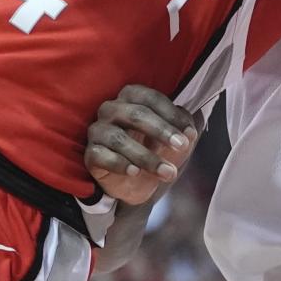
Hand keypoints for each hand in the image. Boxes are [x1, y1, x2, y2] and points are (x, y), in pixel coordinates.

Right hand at [85, 85, 200, 205]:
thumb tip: (189, 131)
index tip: (189, 134)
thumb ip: (182, 127)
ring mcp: (98, 131)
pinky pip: (101, 156)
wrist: (138, 183)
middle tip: (181, 146)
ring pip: (119, 138)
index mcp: (131, 96)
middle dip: (161, 130)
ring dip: (146, 156)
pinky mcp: (90, 154)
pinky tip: (135, 172)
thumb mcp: (173, 137)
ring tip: (167, 171)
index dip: (171, 115)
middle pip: (136, 114)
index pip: (151, 98)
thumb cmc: (155, 149)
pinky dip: (120, 164)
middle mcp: (111, 109)